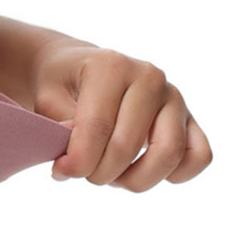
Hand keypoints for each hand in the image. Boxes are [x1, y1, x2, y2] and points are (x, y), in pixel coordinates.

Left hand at [28, 39, 212, 189]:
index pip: (98, 126)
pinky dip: (175, 174)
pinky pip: (199, 156)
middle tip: (83, 173)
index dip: (77, 160)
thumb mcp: (46, 98)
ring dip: (135, 180)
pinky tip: (143, 172)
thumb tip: (76, 157)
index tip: (60, 172)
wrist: (79, 69)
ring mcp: (174, 97)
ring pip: (168, 154)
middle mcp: (149, 77)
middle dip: (99, 173)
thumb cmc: (61, 85)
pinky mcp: (189, 118)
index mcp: (112, 65)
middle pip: (128, 146)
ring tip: (111, 175)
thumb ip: (58, 127)